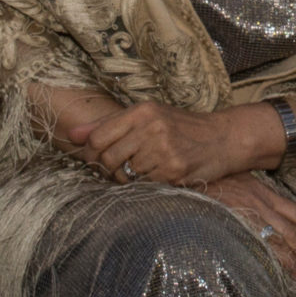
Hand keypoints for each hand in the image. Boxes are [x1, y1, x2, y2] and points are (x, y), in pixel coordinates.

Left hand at [72, 100, 274, 187]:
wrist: (224, 138)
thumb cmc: (181, 127)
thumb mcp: (146, 116)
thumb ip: (108, 125)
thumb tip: (72, 134)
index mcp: (142, 111)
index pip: (97, 138)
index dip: (91, 154)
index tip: (97, 159)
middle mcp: (152, 127)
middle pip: (108, 159)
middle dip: (108, 170)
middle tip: (117, 170)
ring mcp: (164, 150)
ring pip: (125, 175)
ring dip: (128, 179)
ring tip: (142, 170)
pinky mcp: (174, 171)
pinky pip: (145, 185)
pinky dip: (146, 184)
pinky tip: (157, 175)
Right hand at [204, 174, 295, 287]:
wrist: (189, 169)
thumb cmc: (211, 177)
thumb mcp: (237, 182)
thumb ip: (252, 198)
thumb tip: (264, 215)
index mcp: (265, 194)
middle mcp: (263, 203)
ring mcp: (250, 213)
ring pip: (283, 241)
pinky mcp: (236, 222)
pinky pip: (260, 244)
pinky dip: (275, 261)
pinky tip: (284, 276)